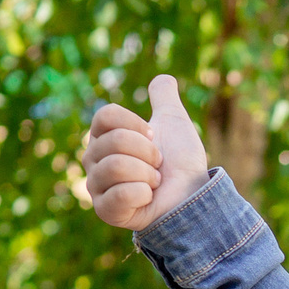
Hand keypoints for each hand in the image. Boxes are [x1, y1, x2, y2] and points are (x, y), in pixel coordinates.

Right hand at [80, 74, 210, 229]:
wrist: (194, 195)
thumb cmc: (181, 161)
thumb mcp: (173, 121)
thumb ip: (165, 97)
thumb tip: (163, 77)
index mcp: (103, 137)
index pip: (105, 116)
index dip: (135, 124)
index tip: (152, 136)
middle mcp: (93, 160)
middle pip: (114, 140)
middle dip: (148, 152)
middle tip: (157, 165)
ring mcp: (96, 186)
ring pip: (117, 165)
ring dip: (147, 174)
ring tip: (154, 182)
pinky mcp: (105, 210)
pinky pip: (120, 194)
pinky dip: (143, 194)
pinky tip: (148, 199)